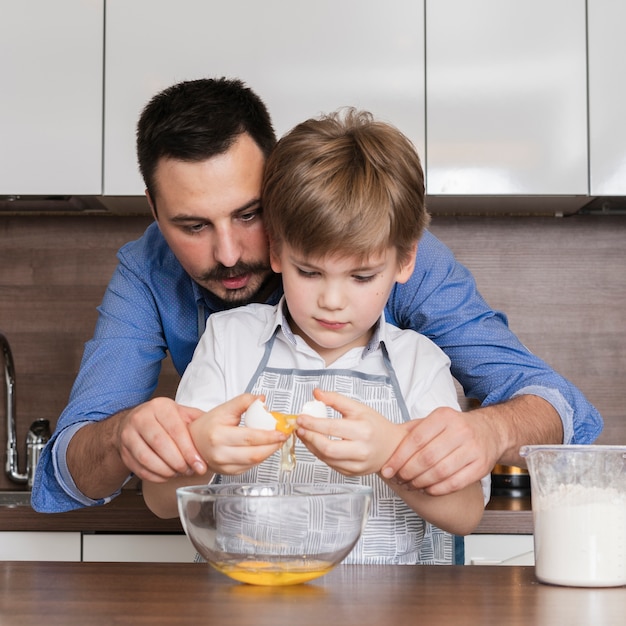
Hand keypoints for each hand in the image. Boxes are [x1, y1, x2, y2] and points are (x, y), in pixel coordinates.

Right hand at [115, 396, 207, 482]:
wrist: (134, 421)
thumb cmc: (163, 418)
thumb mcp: (181, 413)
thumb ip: (198, 421)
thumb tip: (220, 431)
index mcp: (160, 407)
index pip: (175, 430)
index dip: (188, 450)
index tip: (199, 464)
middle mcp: (141, 418)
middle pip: (160, 444)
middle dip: (178, 462)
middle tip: (190, 471)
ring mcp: (128, 434)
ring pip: (147, 458)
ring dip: (166, 471)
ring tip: (179, 473)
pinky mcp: (123, 451)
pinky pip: (139, 468)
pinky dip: (155, 476)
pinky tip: (166, 476)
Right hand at [189, 393, 287, 474]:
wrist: (194, 443)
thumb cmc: (209, 425)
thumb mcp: (224, 408)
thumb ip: (243, 401)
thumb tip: (262, 400)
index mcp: (218, 435)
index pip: (249, 437)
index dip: (269, 436)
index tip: (281, 431)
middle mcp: (219, 453)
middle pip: (254, 453)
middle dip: (273, 445)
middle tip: (283, 436)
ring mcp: (223, 466)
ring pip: (254, 462)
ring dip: (269, 452)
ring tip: (276, 441)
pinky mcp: (228, 472)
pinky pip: (250, 467)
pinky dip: (261, 457)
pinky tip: (265, 448)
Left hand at [296, 389, 403, 475]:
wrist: (392, 447)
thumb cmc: (375, 426)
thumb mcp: (358, 408)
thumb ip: (336, 399)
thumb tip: (316, 393)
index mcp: (363, 430)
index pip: (332, 427)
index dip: (313, 423)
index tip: (301, 418)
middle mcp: (361, 450)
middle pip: (327, 448)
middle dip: (309, 438)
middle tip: (300, 428)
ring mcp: (357, 465)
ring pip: (326, 458)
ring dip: (311, 446)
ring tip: (305, 434)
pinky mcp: (352, 473)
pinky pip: (330, 464)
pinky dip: (319, 454)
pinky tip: (316, 444)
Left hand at [380, 406, 499, 495]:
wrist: (490, 431)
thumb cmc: (456, 427)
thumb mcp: (436, 420)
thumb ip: (413, 430)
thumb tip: (387, 445)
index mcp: (444, 416)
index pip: (416, 439)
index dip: (399, 457)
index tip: (388, 469)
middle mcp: (460, 430)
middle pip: (427, 457)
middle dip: (408, 472)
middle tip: (399, 479)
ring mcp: (473, 449)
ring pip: (440, 472)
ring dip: (421, 482)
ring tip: (411, 485)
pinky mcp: (481, 466)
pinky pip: (455, 483)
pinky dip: (438, 489)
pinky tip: (428, 489)